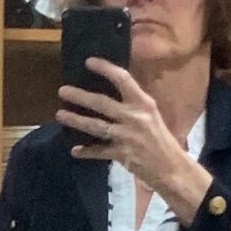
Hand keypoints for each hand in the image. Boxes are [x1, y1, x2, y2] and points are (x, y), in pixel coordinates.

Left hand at [57, 58, 209, 218]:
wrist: (171, 167)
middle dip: (79, 96)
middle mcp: (134, 117)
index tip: (88, 62)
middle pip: (101, 103)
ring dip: (75, 120)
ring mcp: (126, 136)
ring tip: (60, 114)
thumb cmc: (161, 139)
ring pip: (95, 125)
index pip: (122, 79)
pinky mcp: (121, 154)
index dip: (104, 68)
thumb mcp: (152, 115)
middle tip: (62, 91)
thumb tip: (112, 91)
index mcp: (144, 103)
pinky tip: (75, 150)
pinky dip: (86, 151)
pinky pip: (98, 151)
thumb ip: (133, 105)